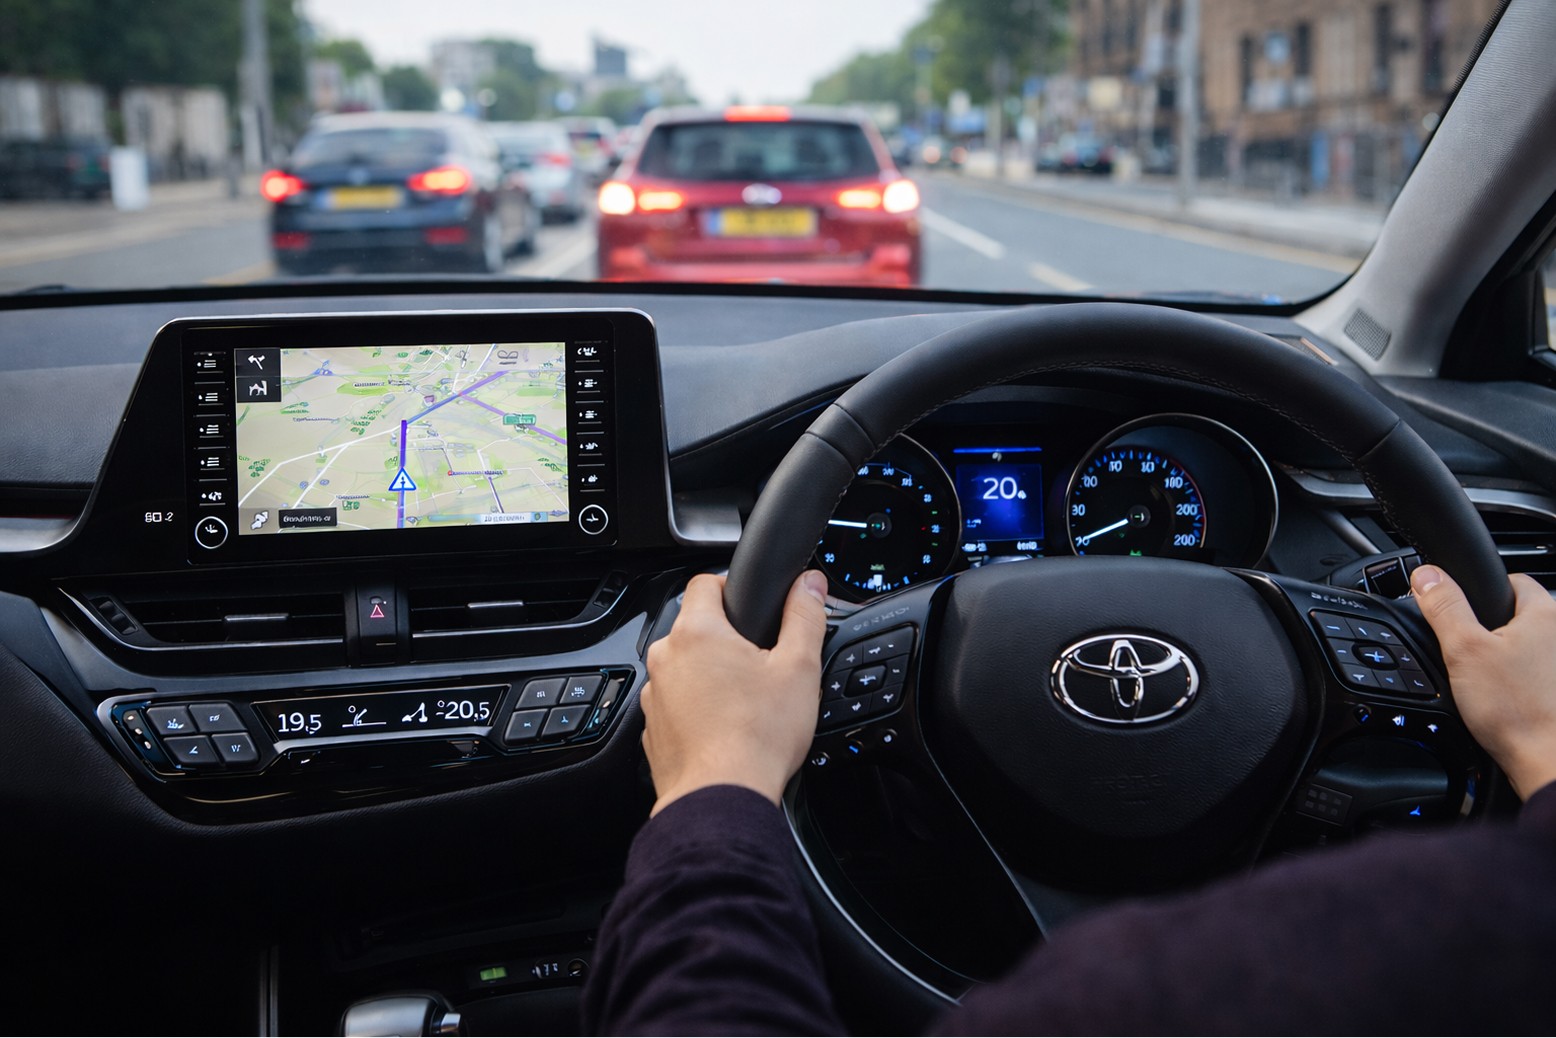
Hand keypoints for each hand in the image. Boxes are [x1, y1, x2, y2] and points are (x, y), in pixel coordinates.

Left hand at [641, 570, 829, 814]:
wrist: (722, 798)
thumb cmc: (758, 737)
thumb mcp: (799, 668)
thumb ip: (805, 617)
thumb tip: (809, 584)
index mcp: (697, 632)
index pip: (704, 582)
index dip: (730, 586)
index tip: (750, 604)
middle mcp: (665, 659)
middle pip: (695, 628)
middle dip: (725, 638)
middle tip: (759, 662)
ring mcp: (654, 696)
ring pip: (684, 669)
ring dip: (709, 675)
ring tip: (745, 701)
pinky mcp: (653, 729)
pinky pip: (676, 705)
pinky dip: (697, 709)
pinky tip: (725, 727)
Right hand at [1411, 565, 1555, 798]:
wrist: (1547, 759)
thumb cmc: (1515, 709)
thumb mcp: (1463, 650)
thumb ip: (1444, 607)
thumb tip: (1426, 575)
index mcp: (1544, 613)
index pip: (1511, 580)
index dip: (1478, 592)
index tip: (1459, 610)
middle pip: (1517, 615)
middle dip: (1490, 629)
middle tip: (1465, 652)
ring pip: (1525, 646)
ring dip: (1505, 656)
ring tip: (1484, 681)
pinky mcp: (1555, 690)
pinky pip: (1532, 673)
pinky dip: (1517, 681)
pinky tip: (1501, 699)